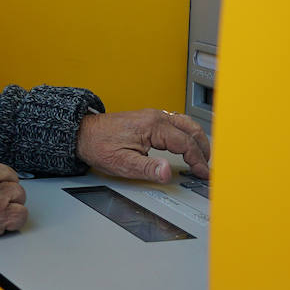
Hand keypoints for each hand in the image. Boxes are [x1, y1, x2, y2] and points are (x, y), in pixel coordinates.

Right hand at [0, 151, 27, 244]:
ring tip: (3, 211)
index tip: (0, 186)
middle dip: (8, 191)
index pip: (3, 170)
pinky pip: (20, 215)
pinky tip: (7, 221)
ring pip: (19, 197)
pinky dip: (15, 219)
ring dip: (12, 204)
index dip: (2, 180)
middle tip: (1, 199)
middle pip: (13, 182)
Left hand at [76, 110, 210, 181]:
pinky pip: (175, 123)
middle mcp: (155, 117)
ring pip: (185, 123)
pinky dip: (186, 134)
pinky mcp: (147, 118)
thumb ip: (148, 169)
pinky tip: (186, 144)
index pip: (185, 143)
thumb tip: (167, 173)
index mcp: (153, 126)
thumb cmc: (99, 146)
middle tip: (207, 165)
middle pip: (191, 129)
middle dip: (203, 148)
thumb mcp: (123, 163)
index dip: (198, 160)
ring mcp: (152, 116)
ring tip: (201, 156)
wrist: (83, 133)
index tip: (203, 173)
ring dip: (196, 139)